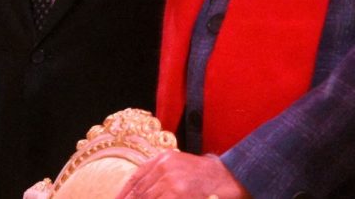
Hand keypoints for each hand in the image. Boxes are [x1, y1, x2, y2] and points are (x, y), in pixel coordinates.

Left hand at [116, 151, 249, 198]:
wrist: (229, 178)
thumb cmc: (204, 176)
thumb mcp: (178, 166)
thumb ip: (159, 176)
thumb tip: (137, 194)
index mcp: (162, 159)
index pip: (136, 178)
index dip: (124, 192)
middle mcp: (164, 167)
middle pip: (140, 192)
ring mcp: (171, 182)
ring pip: (147, 198)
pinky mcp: (178, 194)